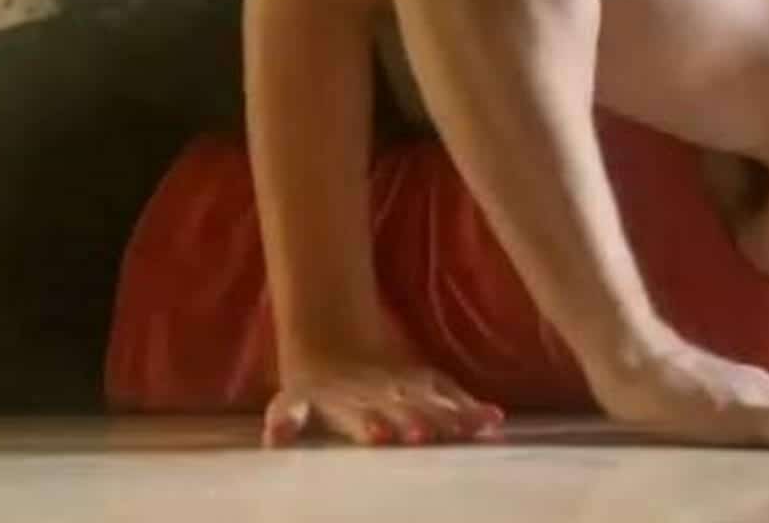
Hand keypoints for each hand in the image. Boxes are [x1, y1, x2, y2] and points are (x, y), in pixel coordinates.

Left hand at [263, 348, 505, 446]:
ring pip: (433, 401)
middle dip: (416, 420)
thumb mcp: (289, 397)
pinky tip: (495, 421)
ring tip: (480, 431)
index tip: (379, 436)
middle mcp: (378, 393)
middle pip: (402, 409)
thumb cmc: (311, 381)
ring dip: (454, 416)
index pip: (358, 415)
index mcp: (345, 401)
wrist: (332, 331)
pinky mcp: (425, 380)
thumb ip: (284, 416)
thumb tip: (274, 436)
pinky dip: (471, 407)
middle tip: (426, 435)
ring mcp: (405, 385)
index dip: (367, 424)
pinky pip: (451, 394)